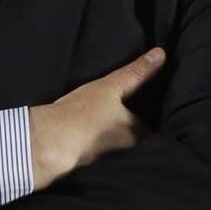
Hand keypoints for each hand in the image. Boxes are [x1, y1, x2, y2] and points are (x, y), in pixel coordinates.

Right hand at [28, 46, 165, 190]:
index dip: (158, 110)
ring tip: (118, 105)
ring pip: (121, 135)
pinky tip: (96, 118)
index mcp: (138, 135)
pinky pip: (103, 140)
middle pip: (140, 131)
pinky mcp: (89, 155)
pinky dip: (103, 129)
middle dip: (140, 118)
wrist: (50, 140)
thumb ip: (136, 72)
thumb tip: (160, 54)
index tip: (159, 97)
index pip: (157, 123)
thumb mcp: (111, 86)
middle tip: (140, 98)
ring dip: (119, 123)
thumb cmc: (84, 115)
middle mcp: (128, 149)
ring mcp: (108, 154)